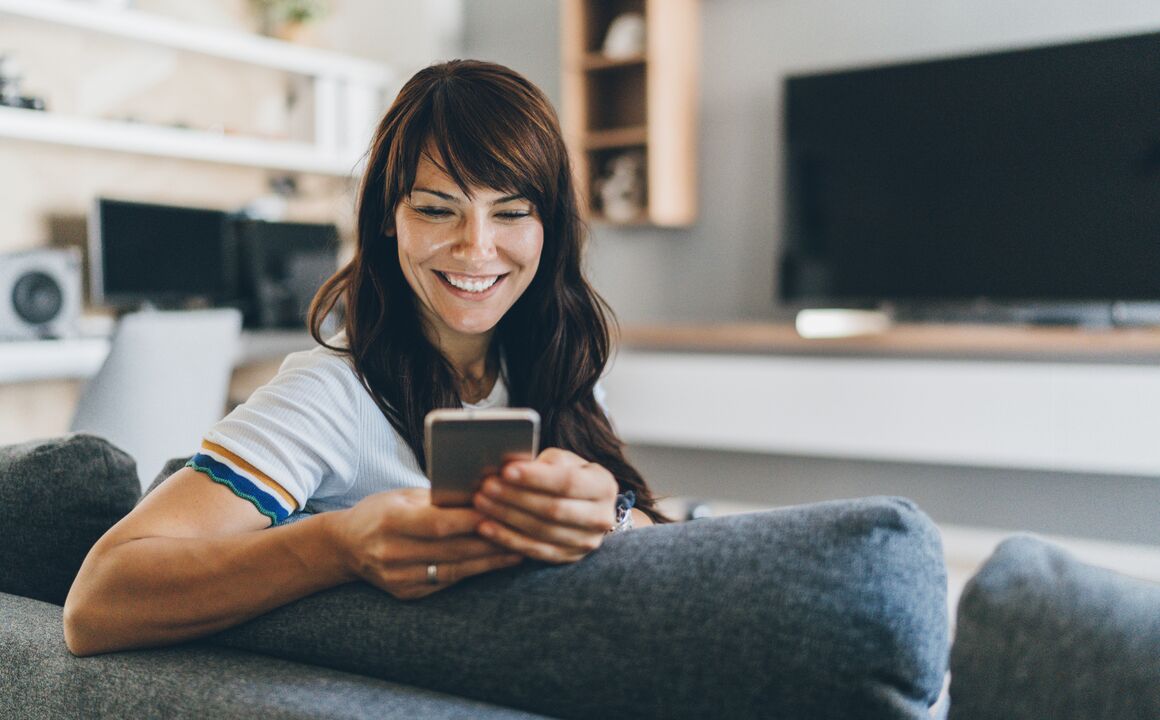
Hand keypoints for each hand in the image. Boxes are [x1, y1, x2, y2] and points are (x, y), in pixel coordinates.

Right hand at [334, 488, 522, 599]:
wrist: (345, 547)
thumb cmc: (380, 512)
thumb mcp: (402, 496)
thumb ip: (437, 498)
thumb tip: (481, 493)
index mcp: (391, 521)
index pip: (440, 523)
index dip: (472, 520)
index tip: (503, 511)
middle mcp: (392, 552)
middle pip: (452, 549)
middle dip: (491, 541)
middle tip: (524, 532)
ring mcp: (398, 577)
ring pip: (455, 569)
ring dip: (490, 561)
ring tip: (520, 550)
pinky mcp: (406, 593)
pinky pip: (446, 581)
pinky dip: (473, 571)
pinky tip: (494, 563)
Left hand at [471, 448, 618, 563]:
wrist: (584, 505)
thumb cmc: (567, 475)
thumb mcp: (563, 461)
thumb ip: (542, 462)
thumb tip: (509, 465)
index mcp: (604, 485)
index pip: (568, 483)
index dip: (536, 478)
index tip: (506, 470)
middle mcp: (601, 517)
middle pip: (553, 509)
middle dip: (515, 497)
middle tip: (486, 486)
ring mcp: (586, 542)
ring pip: (542, 531)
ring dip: (507, 517)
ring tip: (481, 503)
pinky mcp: (569, 557)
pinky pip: (535, 551)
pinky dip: (507, 539)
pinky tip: (485, 527)